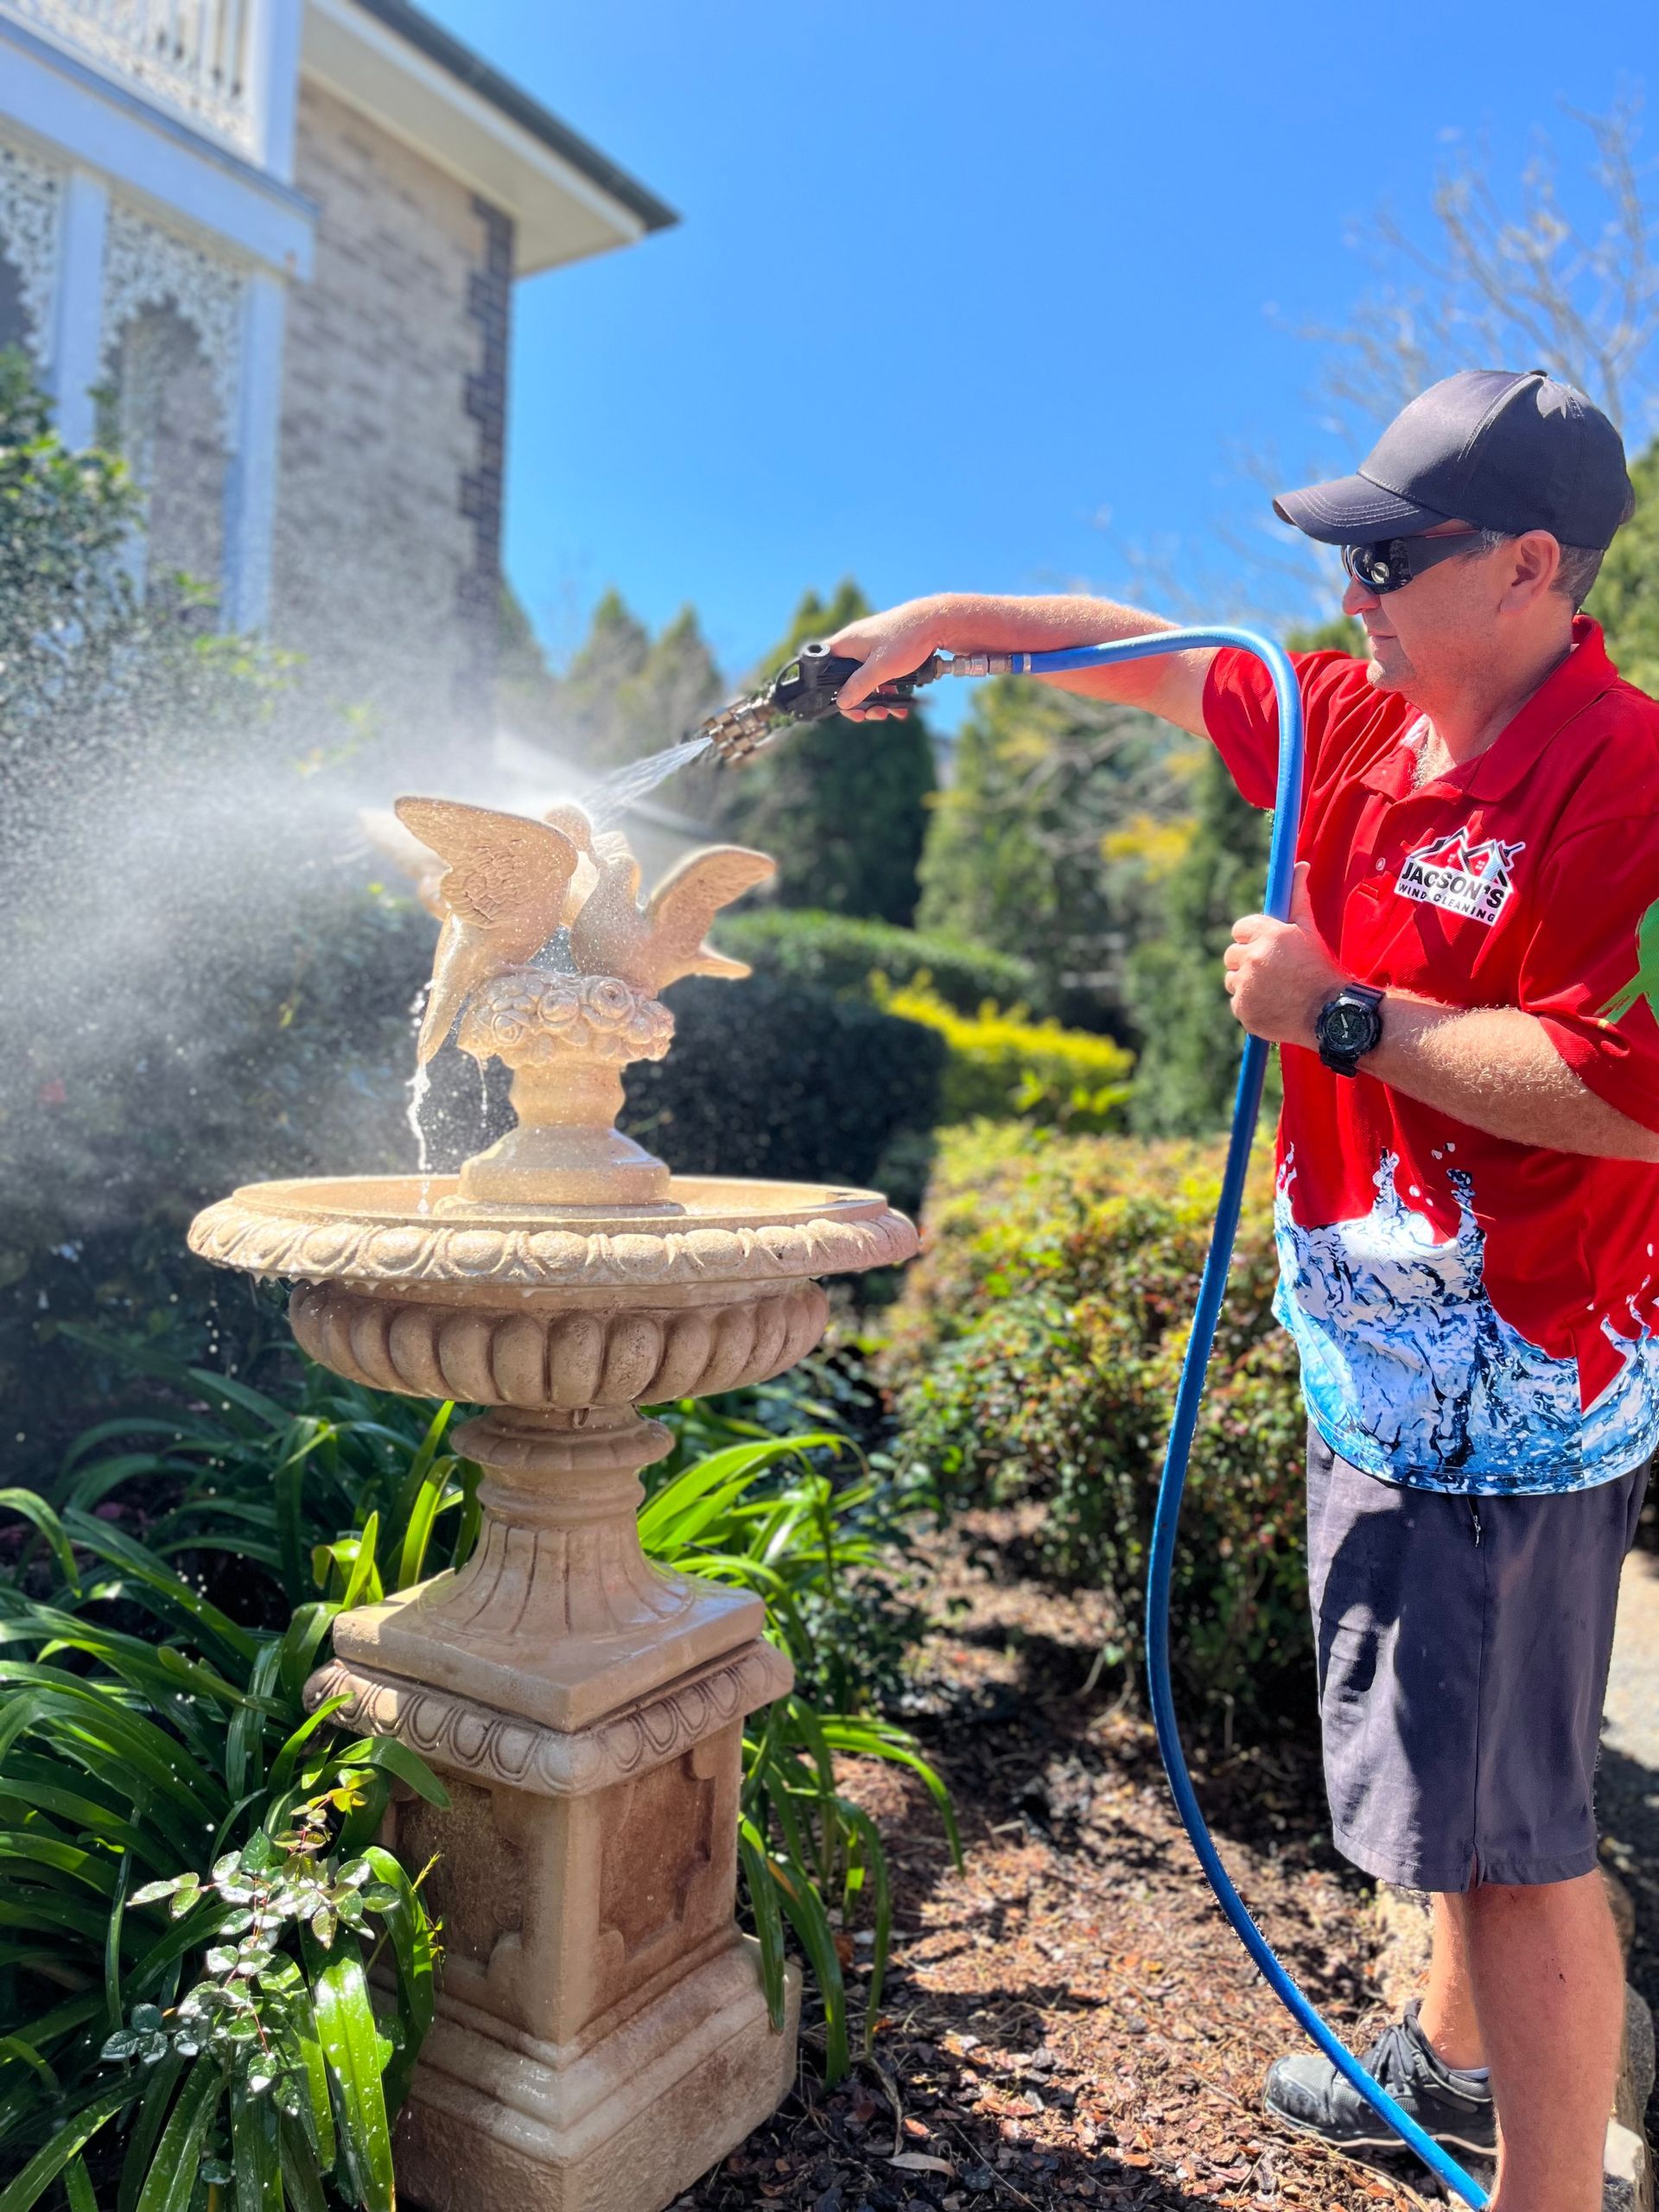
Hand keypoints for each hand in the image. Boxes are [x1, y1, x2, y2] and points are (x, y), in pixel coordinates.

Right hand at [824, 597, 946, 718]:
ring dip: (875, 701)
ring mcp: (870, 650)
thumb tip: (842, 703)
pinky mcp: (885, 654)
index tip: (847, 707)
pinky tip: (899, 706)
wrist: (936, 622)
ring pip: (864, 682)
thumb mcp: (880, 668)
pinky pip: (879, 678)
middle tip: (871, 714)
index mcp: (845, 644)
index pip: (823, 669)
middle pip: (845, 681)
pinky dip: (887, 693)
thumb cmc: (906, 638)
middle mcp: (854, 646)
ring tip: (888, 712)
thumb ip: (859, 686)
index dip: (829, 691)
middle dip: (859, 702)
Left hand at [1223, 862, 1344, 1046]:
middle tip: (1272, 970)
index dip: (1252, 938)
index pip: (1240, 929)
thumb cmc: (1320, 967)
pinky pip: (1237, 1002)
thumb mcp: (1309, 930)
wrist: (1330, 1013)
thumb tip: (1299, 865)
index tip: (1267, 947)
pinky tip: (1273, 1004)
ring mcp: (1246, 985)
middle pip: (1231, 954)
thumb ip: (1298, 897)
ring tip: (1275, 989)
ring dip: (1246, 982)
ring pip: (1232, 979)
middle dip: (1247, 960)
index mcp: (1267, 934)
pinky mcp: (1243, 1009)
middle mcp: (1253, 957)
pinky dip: (1250, 1004)